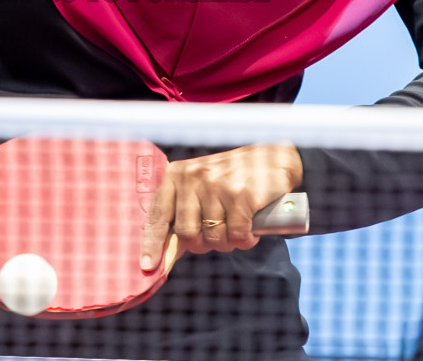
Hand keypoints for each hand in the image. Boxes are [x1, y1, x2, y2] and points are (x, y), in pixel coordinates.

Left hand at [139, 142, 301, 270]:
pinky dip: (245, 240)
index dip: (153, 243)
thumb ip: (184, 210)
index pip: (159, 215)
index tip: (148, 265)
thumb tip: (168, 249)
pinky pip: (236, 235)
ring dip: (228, 242)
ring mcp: (216, 186)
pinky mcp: (240, 195)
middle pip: (187, 234)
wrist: (274, 158)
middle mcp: (193, 178)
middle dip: (203, 243)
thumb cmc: (233, 176)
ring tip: (237, 227)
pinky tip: (250, 231)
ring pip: (214, 238)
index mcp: (176, 175)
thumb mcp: (201, 184)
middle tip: (218, 235)